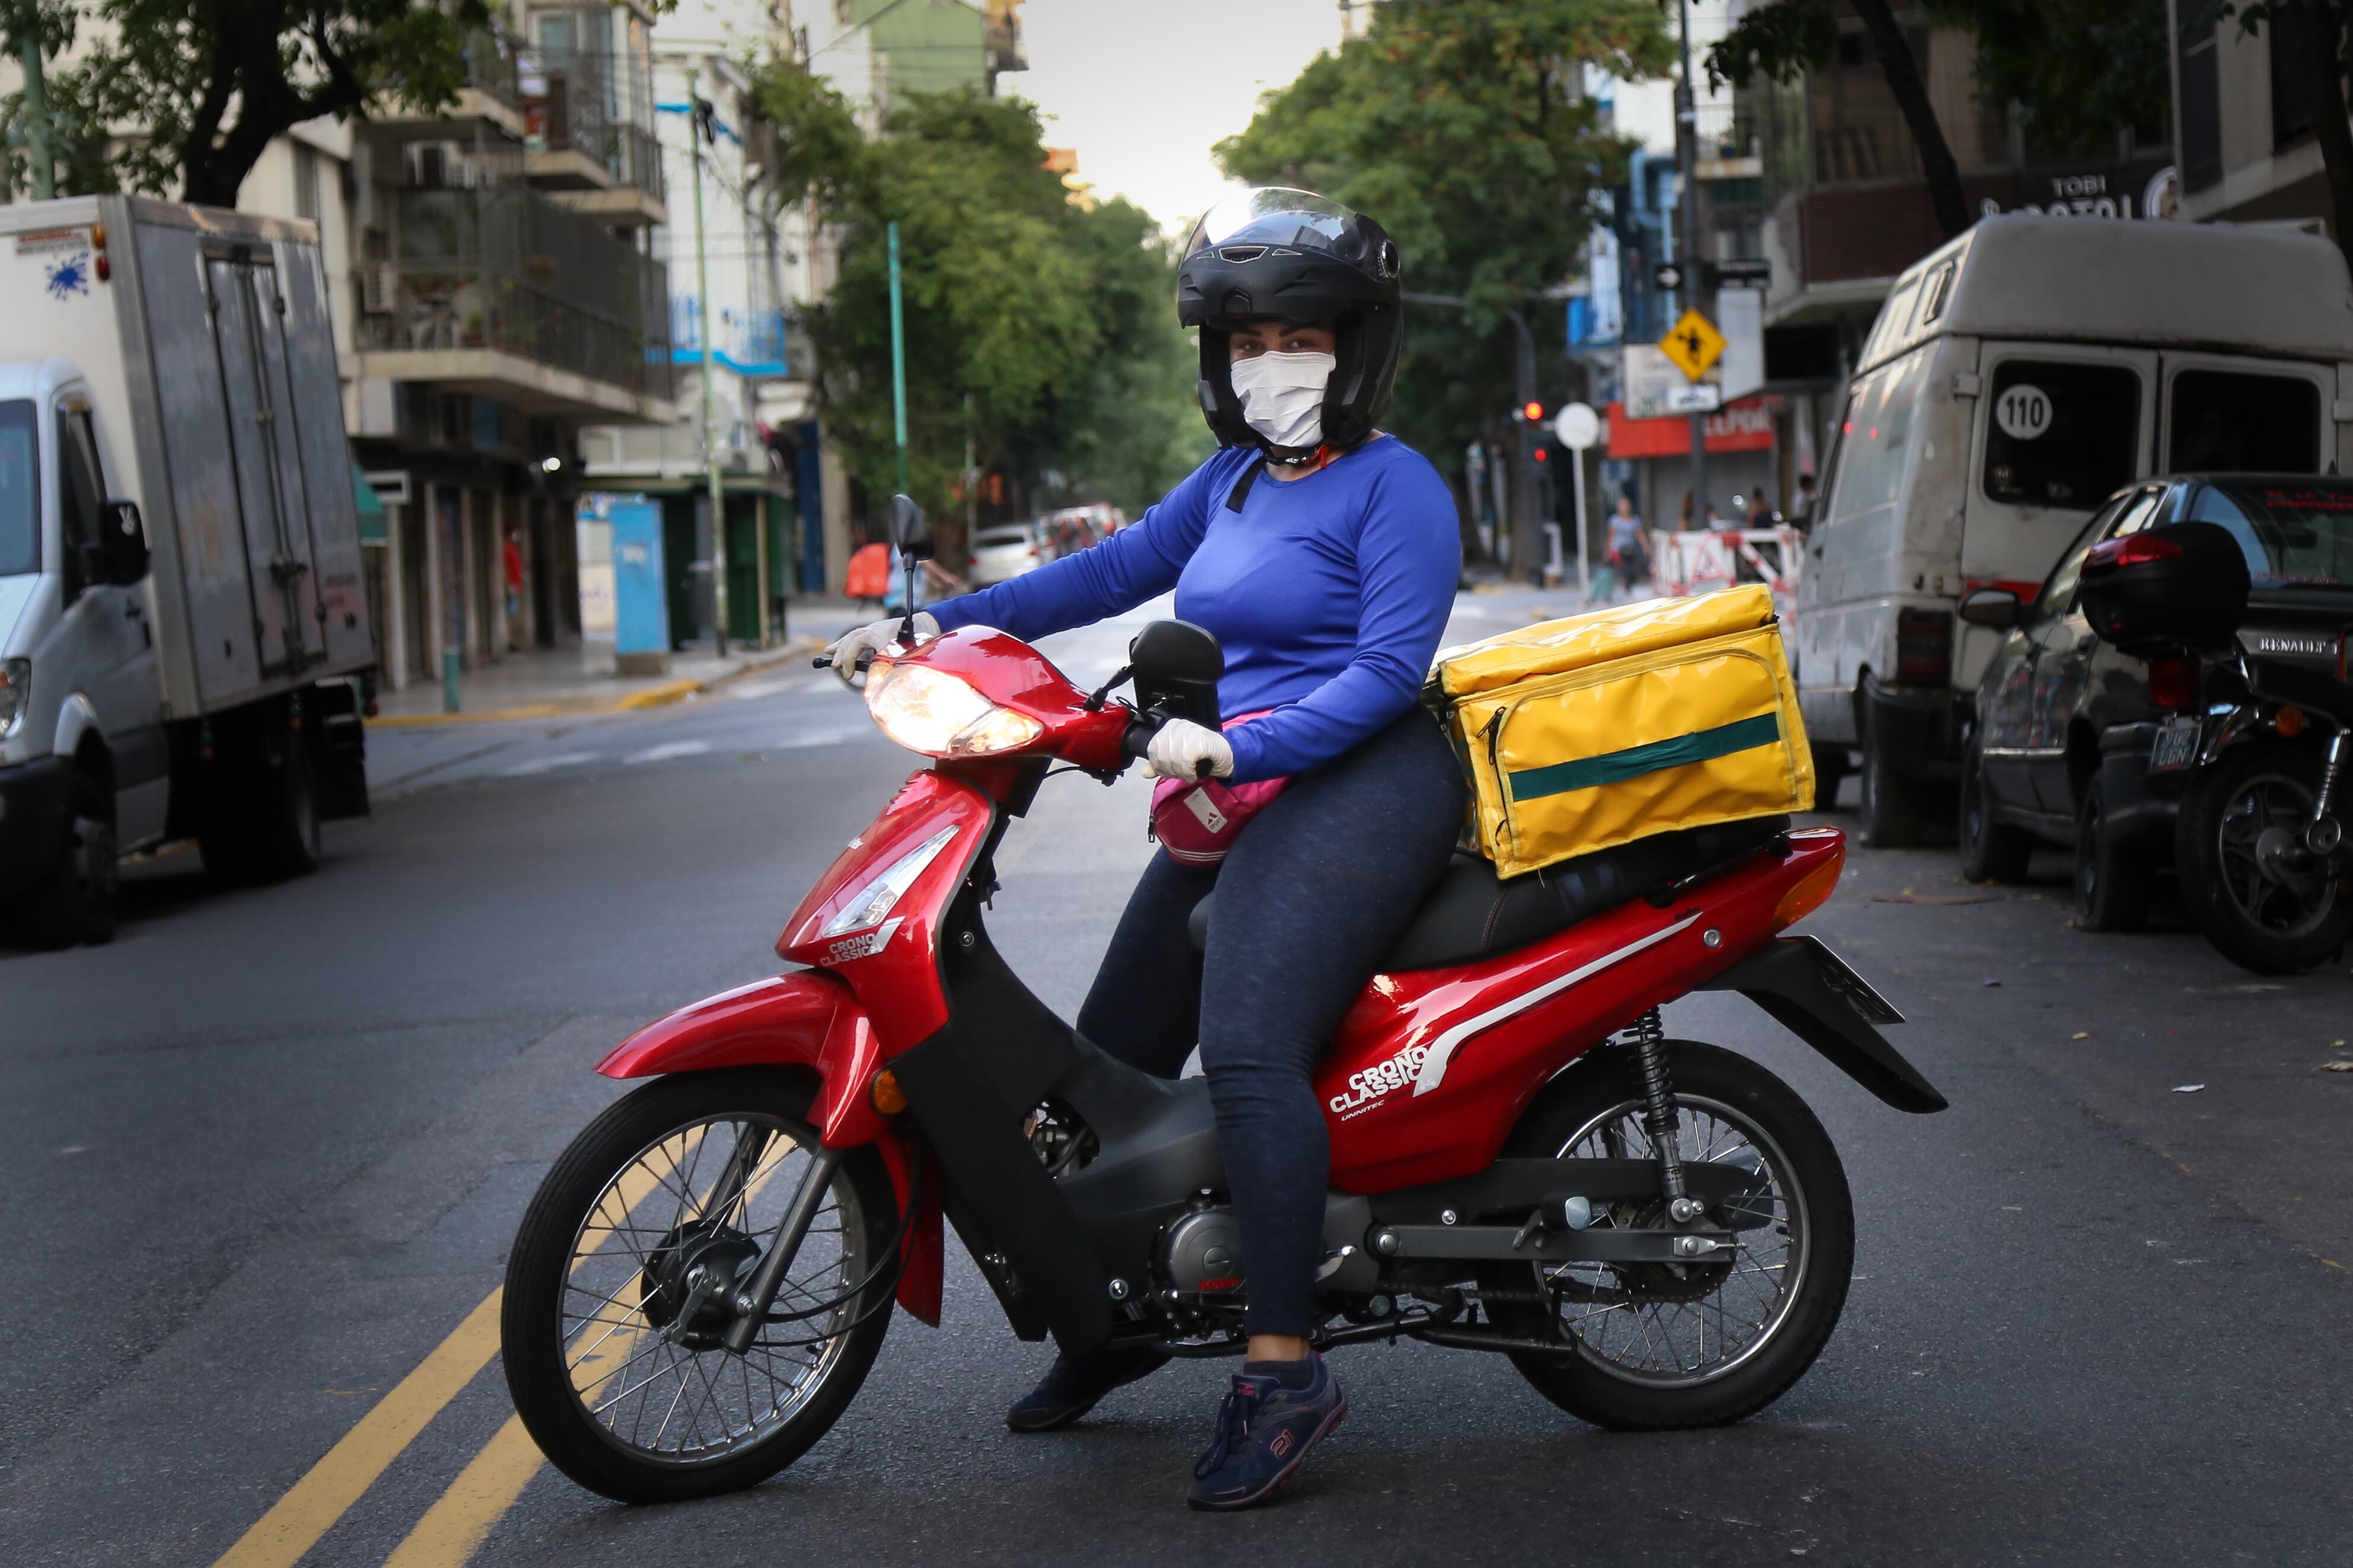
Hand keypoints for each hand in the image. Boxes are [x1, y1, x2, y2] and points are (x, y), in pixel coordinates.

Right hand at [823, 612, 937, 688]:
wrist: (926, 625)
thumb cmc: (917, 641)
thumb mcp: (905, 657)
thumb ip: (890, 669)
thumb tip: (877, 686)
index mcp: (879, 635)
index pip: (857, 647)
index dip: (850, 662)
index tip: (848, 675)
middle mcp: (874, 629)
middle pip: (853, 641)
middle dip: (843, 655)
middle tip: (835, 668)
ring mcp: (874, 628)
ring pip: (853, 637)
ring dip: (840, 647)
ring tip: (828, 655)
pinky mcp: (875, 630)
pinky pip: (856, 636)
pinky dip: (845, 642)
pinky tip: (833, 648)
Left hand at [1144, 717, 1233, 779]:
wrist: (1227, 754)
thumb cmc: (1203, 755)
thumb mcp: (1178, 759)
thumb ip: (1161, 764)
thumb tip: (1145, 773)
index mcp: (1169, 727)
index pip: (1152, 749)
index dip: (1159, 766)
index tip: (1171, 772)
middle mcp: (1178, 726)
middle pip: (1161, 756)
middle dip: (1171, 771)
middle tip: (1182, 775)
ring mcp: (1189, 731)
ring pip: (1172, 759)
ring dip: (1181, 773)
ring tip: (1190, 774)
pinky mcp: (1199, 739)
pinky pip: (1185, 761)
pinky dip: (1189, 772)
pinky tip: (1195, 773)